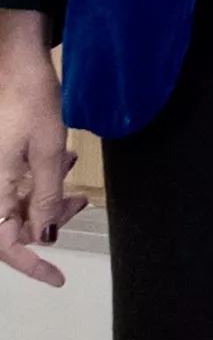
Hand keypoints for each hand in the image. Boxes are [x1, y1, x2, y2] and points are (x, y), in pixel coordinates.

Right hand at [0, 10, 73, 289]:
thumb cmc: (32, 102)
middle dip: (47, 220)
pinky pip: (14, 183)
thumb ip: (44, 198)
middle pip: (12, 225)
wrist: (16, 61)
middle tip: (78, 202)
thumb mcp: (47, 152)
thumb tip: (43, 238)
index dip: (31, 265)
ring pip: (16, 203)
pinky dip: (39, 179)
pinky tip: (61, 159)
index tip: (58, 277)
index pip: (4, 244)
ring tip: (71, 174)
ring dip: (47, 196)